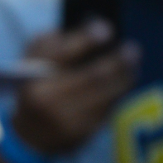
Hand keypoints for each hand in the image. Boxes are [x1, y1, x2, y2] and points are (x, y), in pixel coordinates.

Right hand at [13, 22, 139, 153]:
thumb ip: (54, 41)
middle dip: (116, 61)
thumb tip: (93, 27)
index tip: (106, 28)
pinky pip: (107, 110)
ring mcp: (65, 120)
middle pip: (92, 77)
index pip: (61, 54)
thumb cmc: (35, 86)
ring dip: (124, 77)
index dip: (86, 39)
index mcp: (32, 78)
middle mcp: (48, 101)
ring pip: (105, 95)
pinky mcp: (81, 134)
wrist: (30, 135)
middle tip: (131, 48)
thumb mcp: (31, 61)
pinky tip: (125, 82)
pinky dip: (119, 93)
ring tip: (132, 64)